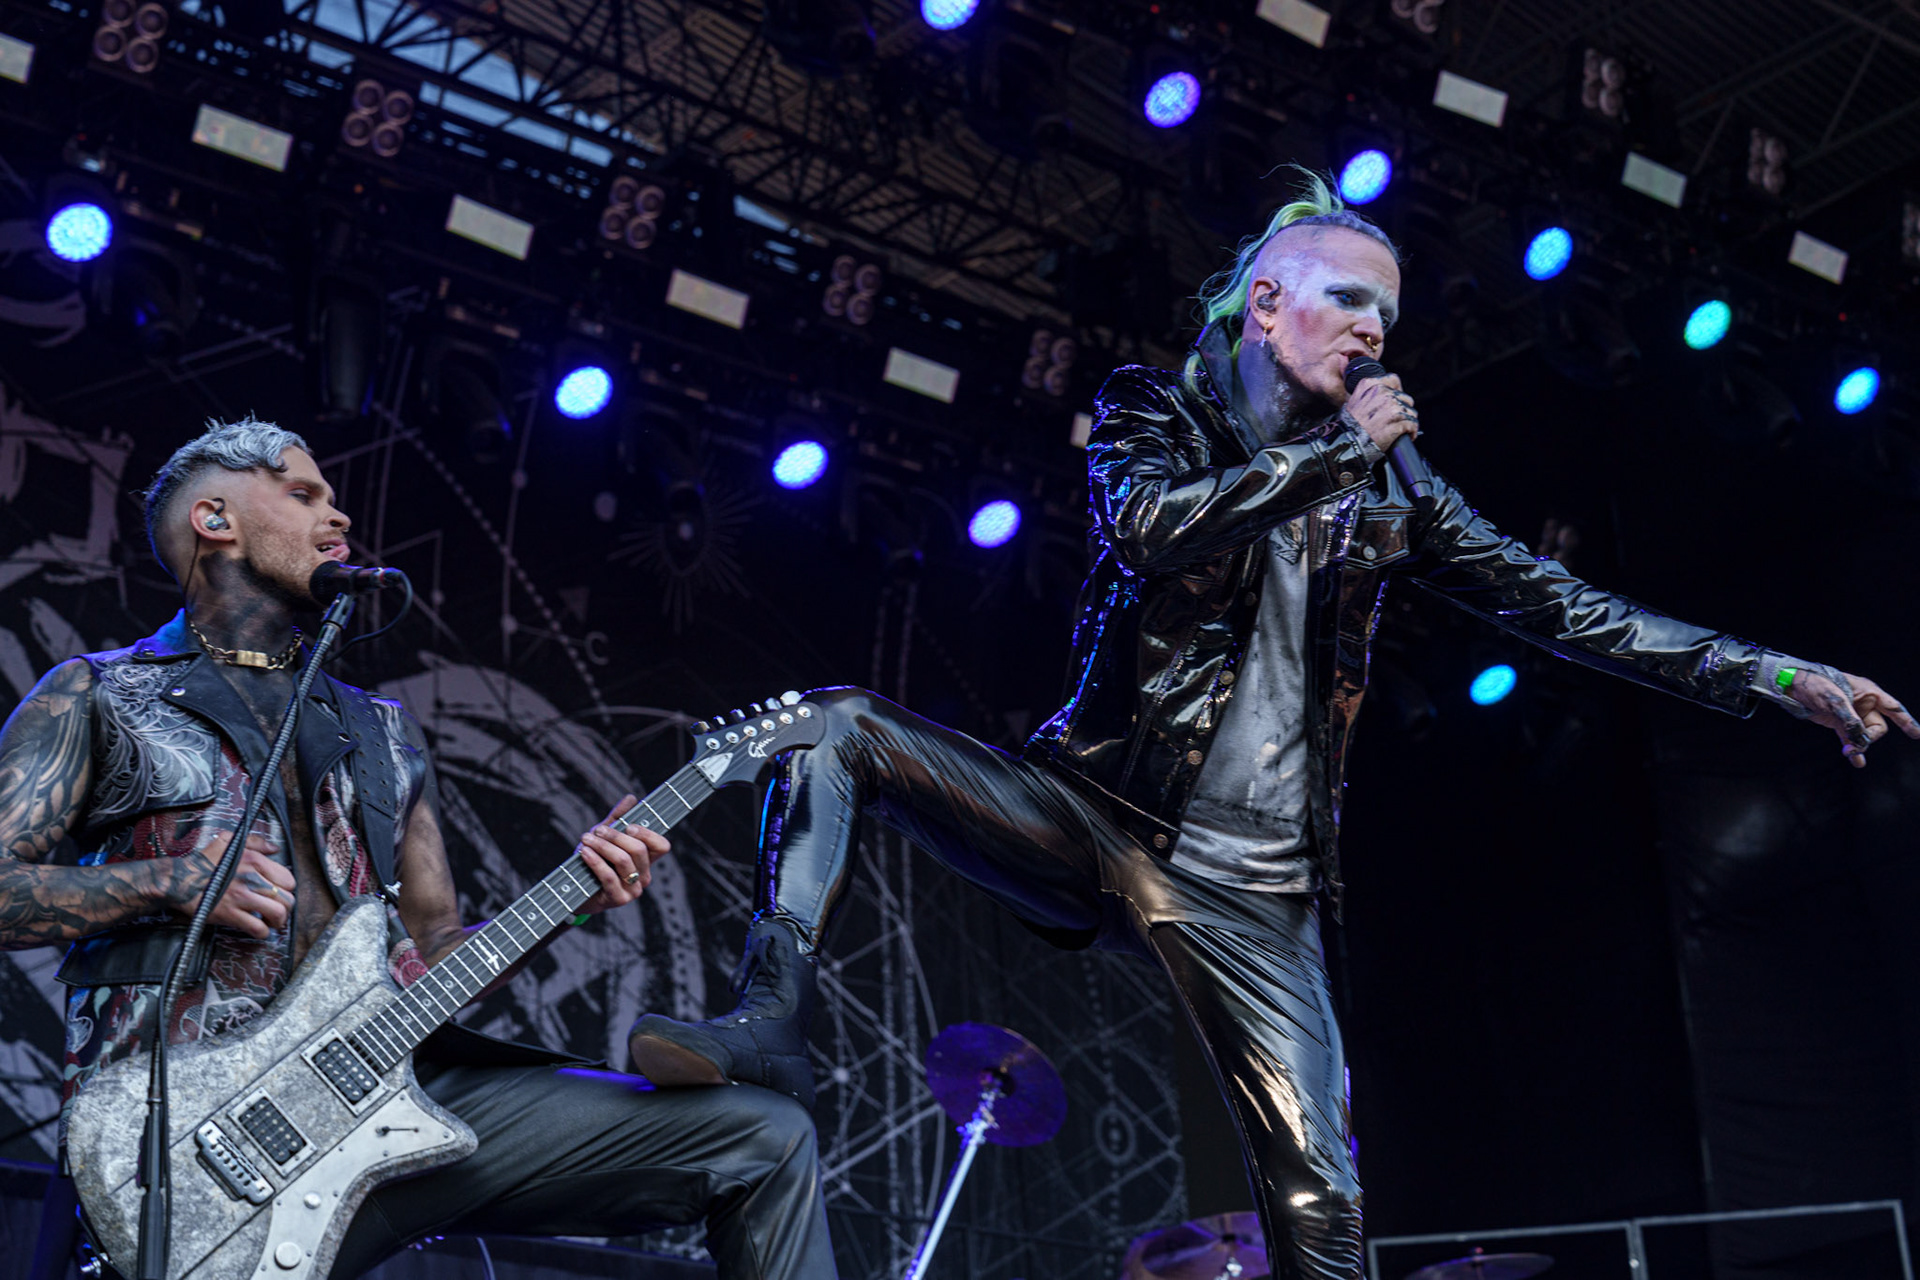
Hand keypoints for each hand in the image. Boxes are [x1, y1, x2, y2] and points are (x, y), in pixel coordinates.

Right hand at [167, 830, 294, 939]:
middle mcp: (252, 879)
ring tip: (272, 921)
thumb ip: (255, 842)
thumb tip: (274, 848)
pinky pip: (257, 927)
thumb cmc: (203, 861)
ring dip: (278, 921)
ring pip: (277, 913)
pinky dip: (263, 932)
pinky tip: (259, 930)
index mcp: (254, 861)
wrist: (179, 880)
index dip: (287, 889)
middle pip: (286, 898)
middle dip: (286, 907)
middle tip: (279, 910)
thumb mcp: (228, 841)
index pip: (288, 879)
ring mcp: (241, 897)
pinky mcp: (230, 914)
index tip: (281, 893)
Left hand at [575, 795, 671, 913]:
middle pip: (639, 849)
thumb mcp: (605, 838)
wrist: (576, 891)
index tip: (629, 826)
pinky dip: (595, 861)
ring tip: (586, 839)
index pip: (662, 846)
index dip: (648, 834)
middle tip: (598, 830)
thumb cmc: (593, 862)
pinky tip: (585, 852)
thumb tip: (631, 798)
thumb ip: (618, 819)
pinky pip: (609, 876)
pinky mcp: (618, 899)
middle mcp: (644, 876)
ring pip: (623, 861)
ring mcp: (633, 889)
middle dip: (616, 836)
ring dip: (602, 846)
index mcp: (646, 860)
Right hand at [1342, 373, 1418, 454]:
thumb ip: (1369, 393)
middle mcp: (1383, 393)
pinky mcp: (1399, 422)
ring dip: (1407, 421)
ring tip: (1400, 428)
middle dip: (1402, 409)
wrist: (1349, 443)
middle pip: (1405, 398)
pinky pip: (1413, 424)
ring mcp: (1392, 407)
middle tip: (1394, 419)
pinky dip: (1412, 431)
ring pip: (1411, 412)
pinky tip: (1407, 435)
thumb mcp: (1353, 400)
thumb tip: (1384, 393)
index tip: (1395, 400)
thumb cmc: (1350, 426)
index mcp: (1371, 385)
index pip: (1394, 380)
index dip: (1396, 391)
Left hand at [1788, 671, 1919, 767]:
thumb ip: (1849, 720)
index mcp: (1868, 692)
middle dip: (1870, 737)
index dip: (1907, 721)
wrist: (1792, 685)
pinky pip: (1851, 738)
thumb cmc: (1816, 684)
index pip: (1893, 708)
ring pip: (1864, 735)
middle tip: (1855, 744)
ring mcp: (1852, 714)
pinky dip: (1854, 749)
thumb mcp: (1834, 700)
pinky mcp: (1839, 723)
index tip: (1917, 734)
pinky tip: (1857, 762)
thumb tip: (1859, 739)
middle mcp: (1863, 704)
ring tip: (1850, 755)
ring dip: (1859, 745)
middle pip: (1878, 726)